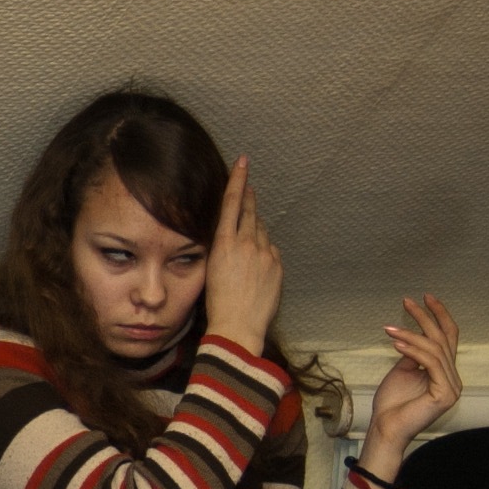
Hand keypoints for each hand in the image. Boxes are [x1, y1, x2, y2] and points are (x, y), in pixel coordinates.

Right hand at [202, 156, 283, 350]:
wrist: (238, 325)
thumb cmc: (217, 302)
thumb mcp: (212, 268)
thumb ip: (225, 247)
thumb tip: (237, 238)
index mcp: (225, 242)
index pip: (232, 203)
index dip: (238, 180)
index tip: (243, 162)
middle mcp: (247, 243)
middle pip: (250, 212)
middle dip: (249, 198)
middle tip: (249, 185)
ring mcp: (265, 254)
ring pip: (262, 232)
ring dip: (255, 229)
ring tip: (247, 238)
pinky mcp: (277, 266)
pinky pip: (271, 250)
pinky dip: (264, 250)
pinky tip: (257, 262)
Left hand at [357, 294, 462, 483]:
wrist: (386, 428)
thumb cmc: (392, 403)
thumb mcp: (403, 371)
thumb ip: (413, 354)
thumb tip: (413, 337)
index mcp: (445, 372)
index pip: (448, 338)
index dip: (439, 316)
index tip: (424, 297)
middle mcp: (453, 378)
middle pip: (443, 339)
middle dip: (425, 318)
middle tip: (407, 301)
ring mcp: (452, 386)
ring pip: (435, 349)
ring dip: (410, 335)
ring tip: (389, 329)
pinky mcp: (445, 394)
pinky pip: (431, 363)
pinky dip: (413, 350)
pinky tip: (396, 343)